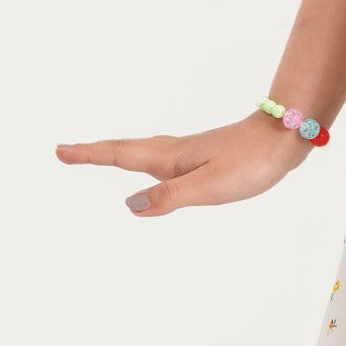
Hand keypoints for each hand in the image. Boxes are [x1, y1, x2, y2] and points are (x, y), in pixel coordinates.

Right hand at [55, 112, 316, 216]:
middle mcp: (175, 152)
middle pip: (125, 150)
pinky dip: (143, 158)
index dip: (89, 155)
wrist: (285, 138)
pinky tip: (155, 168)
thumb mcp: (209, 187)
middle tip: (64, 151)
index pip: (120, 157)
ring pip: (142, 151)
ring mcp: (189, 152)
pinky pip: (161, 157)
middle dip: (94, 151)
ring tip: (97, 155)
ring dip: (115, 152)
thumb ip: (170, 197)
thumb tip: (130, 206)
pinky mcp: (204, 156)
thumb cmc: (251, 162)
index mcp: (170, 159)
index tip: (60, 151)